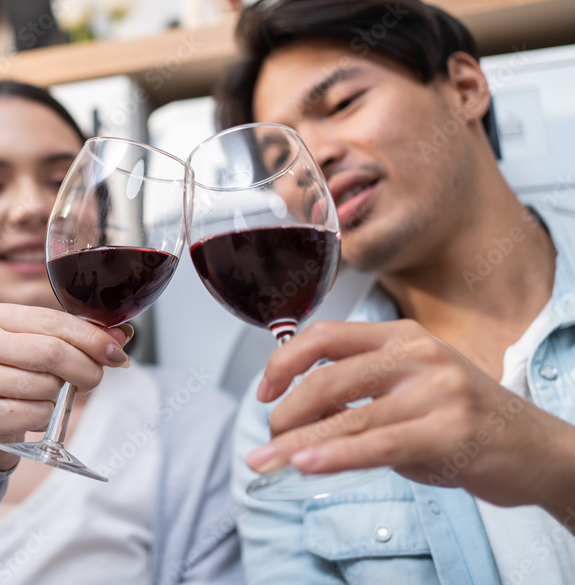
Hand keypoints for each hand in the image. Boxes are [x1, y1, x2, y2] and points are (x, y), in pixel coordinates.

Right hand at [0, 302, 129, 470]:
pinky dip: (46, 417)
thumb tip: (120, 337)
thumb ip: (81, 338)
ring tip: (47, 395)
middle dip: (86, 368)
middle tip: (94, 379)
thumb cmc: (19, 377)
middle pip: (53, 352)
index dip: (92, 338)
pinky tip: (32, 413)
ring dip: (60, 395)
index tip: (116, 353)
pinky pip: (38, 413)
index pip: (54, 321)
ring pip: (47, 385)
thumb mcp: (46, 348)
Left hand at [247, 319, 574, 521]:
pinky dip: (335, 455)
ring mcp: (435, 391)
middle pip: (329, 378)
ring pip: (347, 417)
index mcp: (402, 336)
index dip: (284, 361)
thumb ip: (361, 393)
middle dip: (286, 412)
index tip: (263, 390)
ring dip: (297, 443)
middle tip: (266, 439)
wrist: (537, 449)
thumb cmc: (465, 419)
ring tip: (266, 461)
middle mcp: (417, 355)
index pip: (326, 335)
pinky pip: (377, 444)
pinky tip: (306, 465)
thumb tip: (298, 418)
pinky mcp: (448, 431)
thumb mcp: (411, 389)